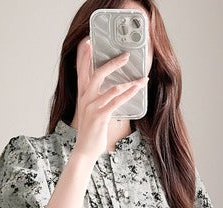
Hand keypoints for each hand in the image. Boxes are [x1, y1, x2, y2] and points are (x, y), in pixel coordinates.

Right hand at [72, 37, 148, 160]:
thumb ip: (97, 99)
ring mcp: (92, 107)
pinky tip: (137, 89)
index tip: (87, 42)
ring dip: (129, 82)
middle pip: (97, 74)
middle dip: (112, 63)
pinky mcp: (100, 117)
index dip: (83, 56)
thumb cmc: (90, 132)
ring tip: (141, 78)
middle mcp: (85, 99)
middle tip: (126, 55)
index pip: (81, 71)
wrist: (84, 151)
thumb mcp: (90, 112)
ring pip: (112, 88)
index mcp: (82, 96)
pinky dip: (128, 94)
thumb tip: (111, 89)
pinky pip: (116, 102)